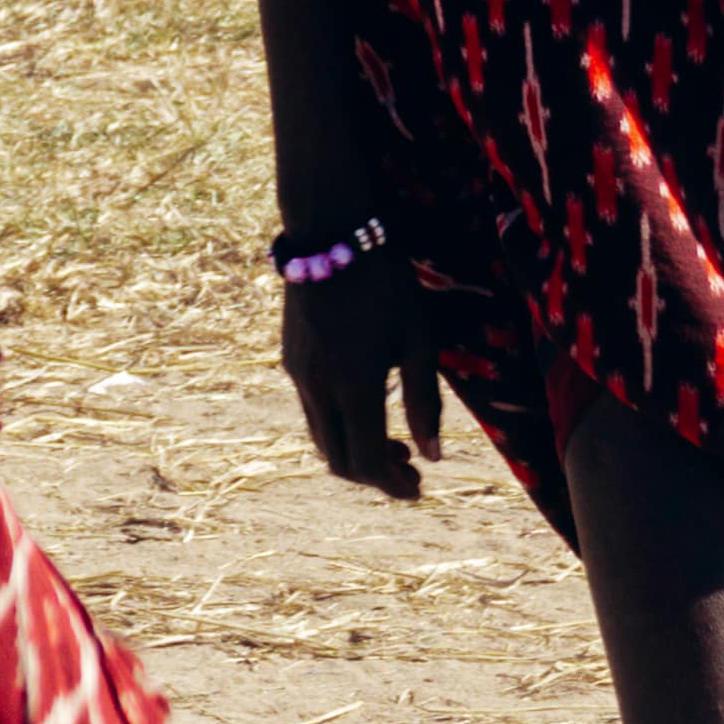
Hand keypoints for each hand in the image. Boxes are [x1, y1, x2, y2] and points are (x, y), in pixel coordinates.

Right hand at [283, 253, 446, 498]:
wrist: (328, 233)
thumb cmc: (386, 283)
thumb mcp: (418, 339)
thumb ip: (424, 401)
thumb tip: (433, 457)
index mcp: (353, 387)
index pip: (367, 461)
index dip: (393, 485)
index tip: (419, 490)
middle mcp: (318, 389)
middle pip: (338, 460)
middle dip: (375, 475)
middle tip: (412, 471)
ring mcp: (297, 375)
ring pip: (322, 438)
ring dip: (355, 452)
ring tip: (394, 443)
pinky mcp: (290, 360)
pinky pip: (312, 411)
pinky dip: (340, 427)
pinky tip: (366, 409)